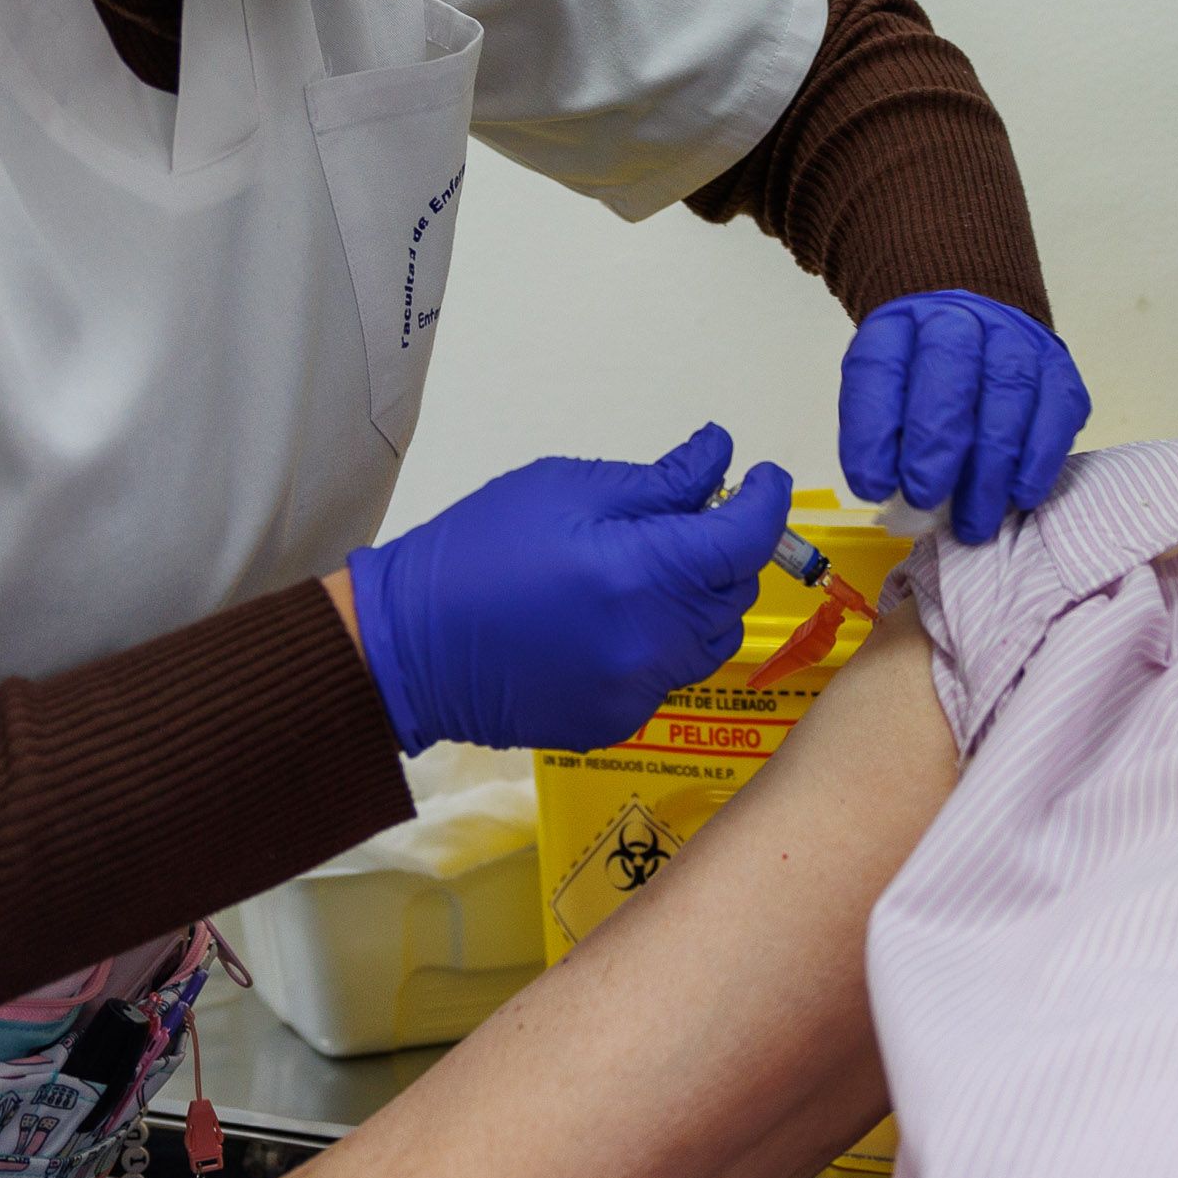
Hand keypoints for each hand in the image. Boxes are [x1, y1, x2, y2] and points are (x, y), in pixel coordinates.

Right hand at [344, 426, 791, 750]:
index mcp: (644, 573)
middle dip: (725, 549)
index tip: (762, 478)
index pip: (746, 539)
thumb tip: (720, 457)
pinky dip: (663, 641)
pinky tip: (616, 620)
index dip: (767, 502)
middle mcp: (654, 641)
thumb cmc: (480, 551)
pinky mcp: (619, 720)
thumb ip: (657, 481)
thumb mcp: (567, 489)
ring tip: (651, 571)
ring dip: (700, 599)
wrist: (410, 646)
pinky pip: (670, 674)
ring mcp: (639, 689)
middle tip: (687, 519)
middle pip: (734, 591)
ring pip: (711, 638)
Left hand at [838, 289, 1088, 542]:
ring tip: (973, 522)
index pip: (880, 367)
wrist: (982, 342)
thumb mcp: (884, 399)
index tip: (874, 486)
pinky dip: (1039, 459)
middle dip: (936, 443)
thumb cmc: (923, 387)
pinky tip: (1020, 496)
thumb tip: (887, 489)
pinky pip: (1056, 410)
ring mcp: (1016, 339)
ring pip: (1009, 394)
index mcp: (900, 325)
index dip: (874, 430)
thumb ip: (881, 438)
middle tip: (925, 497)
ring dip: (990, 467)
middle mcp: (960, 319)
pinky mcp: (1058, 368)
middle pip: (951, 369)